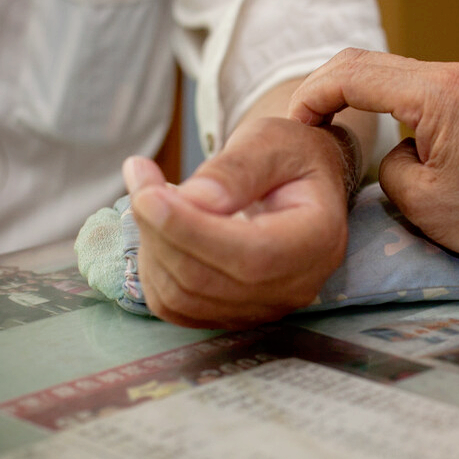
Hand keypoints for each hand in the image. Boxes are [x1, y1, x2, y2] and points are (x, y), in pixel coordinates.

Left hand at [123, 117, 354, 328]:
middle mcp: (296, 286)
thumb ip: (238, 168)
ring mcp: (264, 307)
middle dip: (160, 231)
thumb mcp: (272, 143)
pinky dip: (154, 269)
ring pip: (184, 297)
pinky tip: (157, 229)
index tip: (148, 193)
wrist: (300, 180)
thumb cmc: (291, 156)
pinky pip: (176, 307)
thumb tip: (194, 199)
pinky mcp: (233, 314)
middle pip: (208, 280)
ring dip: (152, 246)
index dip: (190, 231)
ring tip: (149, 194)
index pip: (250, 256)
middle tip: (140, 178)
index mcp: (317, 240)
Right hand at [288, 48, 458, 266]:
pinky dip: (376, 95)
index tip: (294, 131)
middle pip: (362, 60)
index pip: (350, 76)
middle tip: (300, 125)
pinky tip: (364, 123)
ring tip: (324, 124)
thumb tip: (387, 152)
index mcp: (434, 94)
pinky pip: (407, 83)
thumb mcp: (420, 201)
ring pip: (384, 67)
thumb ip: (382, 168)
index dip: (311, 99)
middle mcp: (448, 74)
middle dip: (322, 87)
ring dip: (348, 89)